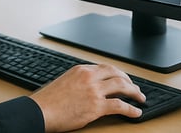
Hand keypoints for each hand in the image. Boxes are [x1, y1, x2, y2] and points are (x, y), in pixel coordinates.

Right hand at [30, 64, 145, 131]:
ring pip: (122, 87)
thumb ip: (79, 81)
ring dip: (135, 92)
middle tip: (135, 88)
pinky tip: (135, 112)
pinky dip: (131, 109)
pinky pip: (120, 106)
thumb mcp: (64, 82)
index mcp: (81, 70)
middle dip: (129, 81)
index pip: (105, 68)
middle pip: (117, 74)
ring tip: (140, 98)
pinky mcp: (96, 106)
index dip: (118, 74)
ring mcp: (94, 91)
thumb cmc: (48, 100)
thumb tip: (89, 87)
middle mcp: (89, 77)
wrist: (40, 110)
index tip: (123, 79)